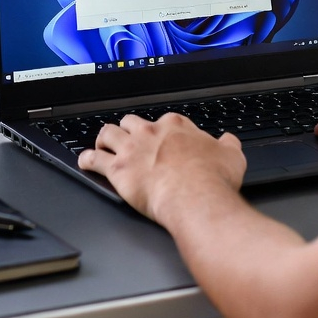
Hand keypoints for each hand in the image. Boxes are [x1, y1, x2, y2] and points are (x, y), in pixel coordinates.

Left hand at [78, 112, 246, 225]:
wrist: (195, 198)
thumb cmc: (213, 179)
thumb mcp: (232, 156)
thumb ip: (228, 145)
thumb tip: (229, 141)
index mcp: (175, 126)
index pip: (163, 120)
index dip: (161, 131)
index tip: (163, 139)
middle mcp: (150, 133)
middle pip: (131, 122)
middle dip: (129, 130)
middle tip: (129, 139)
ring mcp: (132, 149)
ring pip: (108, 133)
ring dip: (104, 139)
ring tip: (103, 144)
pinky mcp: (118, 170)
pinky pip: (95, 160)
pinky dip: (87, 159)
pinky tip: (85, 161)